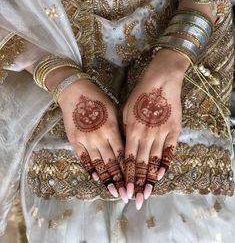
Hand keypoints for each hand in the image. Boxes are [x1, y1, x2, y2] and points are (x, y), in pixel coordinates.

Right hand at [47, 68, 127, 201]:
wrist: (75, 93)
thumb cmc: (98, 99)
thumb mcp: (113, 111)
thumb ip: (119, 129)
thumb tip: (126, 144)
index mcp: (111, 129)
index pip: (122, 155)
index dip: (128, 170)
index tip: (134, 182)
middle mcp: (100, 138)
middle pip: (111, 163)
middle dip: (120, 180)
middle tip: (126, 194)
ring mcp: (86, 140)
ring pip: (98, 164)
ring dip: (107, 179)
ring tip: (114, 192)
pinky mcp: (75, 141)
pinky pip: (84, 158)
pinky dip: (91, 169)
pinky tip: (97, 178)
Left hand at [123, 49, 189, 209]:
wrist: (161, 81)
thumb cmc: (140, 94)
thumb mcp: (126, 110)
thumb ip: (125, 130)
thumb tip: (125, 147)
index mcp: (131, 130)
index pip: (128, 160)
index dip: (127, 177)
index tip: (124, 192)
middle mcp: (146, 135)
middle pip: (141, 164)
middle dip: (137, 184)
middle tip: (135, 200)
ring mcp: (161, 134)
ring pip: (155, 161)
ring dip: (151, 179)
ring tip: (147, 194)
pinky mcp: (174, 130)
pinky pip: (170, 151)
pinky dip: (166, 163)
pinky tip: (161, 175)